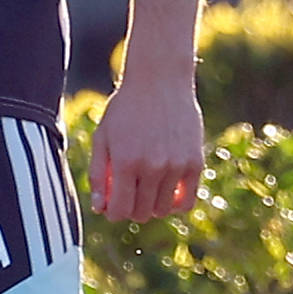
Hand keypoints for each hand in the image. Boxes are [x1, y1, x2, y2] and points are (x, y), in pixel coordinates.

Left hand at [87, 76, 204, 221]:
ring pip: (163, 210)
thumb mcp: (103, 136)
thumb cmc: (126, 108)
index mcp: (126, 162)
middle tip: (130, 193)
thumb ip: (98, 174)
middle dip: (131, 209)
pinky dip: (175, 204)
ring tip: (147, 188)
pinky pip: (187, 202)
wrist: (159, 80)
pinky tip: (167, 191)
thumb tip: (100, 208)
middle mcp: (152, 167)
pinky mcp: (194, 163)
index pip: (120, 211)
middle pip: (141, 213)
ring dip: (152, 205)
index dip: (113, 213)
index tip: (113, 205)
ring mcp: (176, 166)